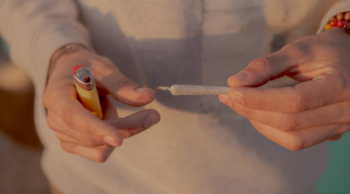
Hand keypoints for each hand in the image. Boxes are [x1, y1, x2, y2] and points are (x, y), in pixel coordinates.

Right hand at [44, 45, 159, 161]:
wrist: (70, 74)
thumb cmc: (86, 67)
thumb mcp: (103, 68)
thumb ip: (123, 84)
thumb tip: (148, 96)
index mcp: (56, 96)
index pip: (74, 118)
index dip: (97, 129)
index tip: (119, 139)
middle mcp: (55, 120)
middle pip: (93, 137)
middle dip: (125, 127)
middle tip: (152, 114)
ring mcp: (63, 136)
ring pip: (100, 148)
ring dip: (117, 128)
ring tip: (107, 105)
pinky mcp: (73, 145)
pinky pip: (100, 153)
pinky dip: (111, 138)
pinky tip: (105, 119)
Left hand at [219, 28, 349, 150]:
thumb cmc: (327, 51)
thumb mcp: (299, 50)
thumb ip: (266, 65)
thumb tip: (234, 82)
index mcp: (340, 86)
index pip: (294, 102)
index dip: (258, 100)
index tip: (231, 92)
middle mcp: (345, 112)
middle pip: (290, 123)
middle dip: (252, 111)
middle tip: (229, 98)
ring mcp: (340, 126)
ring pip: (292, 139)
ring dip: (260, 124)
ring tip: (241, 106)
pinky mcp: (331, 133)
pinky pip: (297, 140)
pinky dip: (272, 130)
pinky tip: (258, 114)